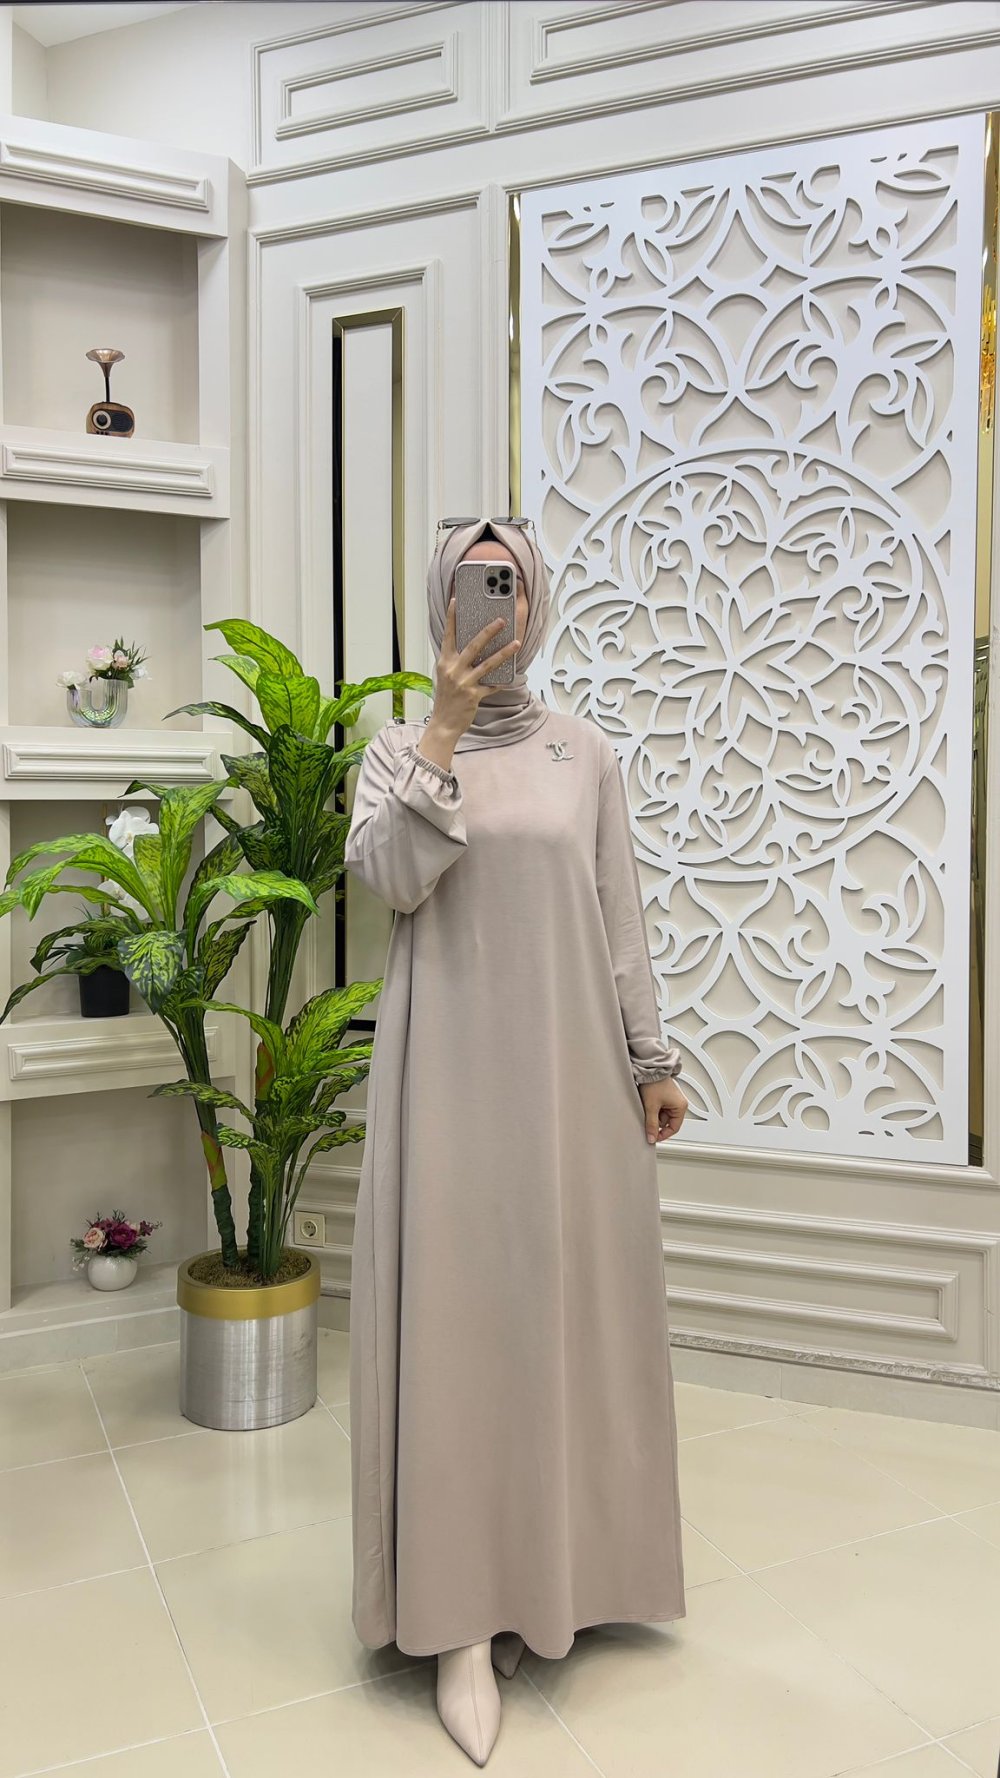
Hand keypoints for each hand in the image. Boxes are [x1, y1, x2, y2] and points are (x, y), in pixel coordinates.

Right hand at [427, 595, 520, 743]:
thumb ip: (457, 661)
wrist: (444, 723)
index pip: (448, 635)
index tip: (456, 601)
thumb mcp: (446, 675)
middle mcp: (453, 670)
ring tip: (516, 643)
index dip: (452, 618)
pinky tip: (511, 676)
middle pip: (473, 645)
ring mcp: (464, 683)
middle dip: (489, 631)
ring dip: (504, 653)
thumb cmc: (446, 698)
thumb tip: (474, 647)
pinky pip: (492, 685)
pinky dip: (501, 681)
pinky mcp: (474, 695)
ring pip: (488, 664)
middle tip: (502, 620)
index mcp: (444, 662)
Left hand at [639, 1078, 687, 1143]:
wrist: (650, 1070)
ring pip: (662, 1116)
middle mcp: (679, 1104)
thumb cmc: (654, 1084)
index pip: (674, 1128)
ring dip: (654, 1115)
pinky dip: (653, 1109)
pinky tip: (648, 1103)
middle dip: (656, 1121)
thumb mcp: (651, 1107)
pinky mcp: (665, 1097)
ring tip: (647, 1106)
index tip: (654, 1137)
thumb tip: (651, 1137)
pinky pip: (660, 1109)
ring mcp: (672, 1101)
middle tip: (647, 1118)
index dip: (663, 1134)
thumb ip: (651, 1124)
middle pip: (667, 1122)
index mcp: (681, 1107)